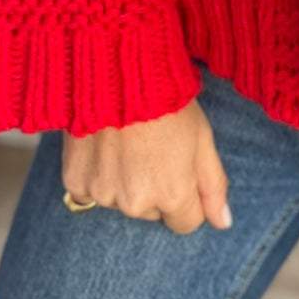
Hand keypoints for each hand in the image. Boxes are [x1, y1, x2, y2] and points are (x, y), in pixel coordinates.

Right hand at [60, 99, 232, 235]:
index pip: (186, 223)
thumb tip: (223, 223)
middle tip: (153, 148)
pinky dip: (98, 176)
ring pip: (122, 202)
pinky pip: (90, 192)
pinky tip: (104, 147)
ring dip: (126, 183)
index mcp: (172, 195)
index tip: (179, 168)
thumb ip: (214, 187)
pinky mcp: (75, 182)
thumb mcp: (203, 139)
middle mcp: (136, 203)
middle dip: (156, 189)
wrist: (116, 74)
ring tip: (127, 143)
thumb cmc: (167, 102)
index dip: (187, 196)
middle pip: (153, 212)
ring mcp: (103, 194)